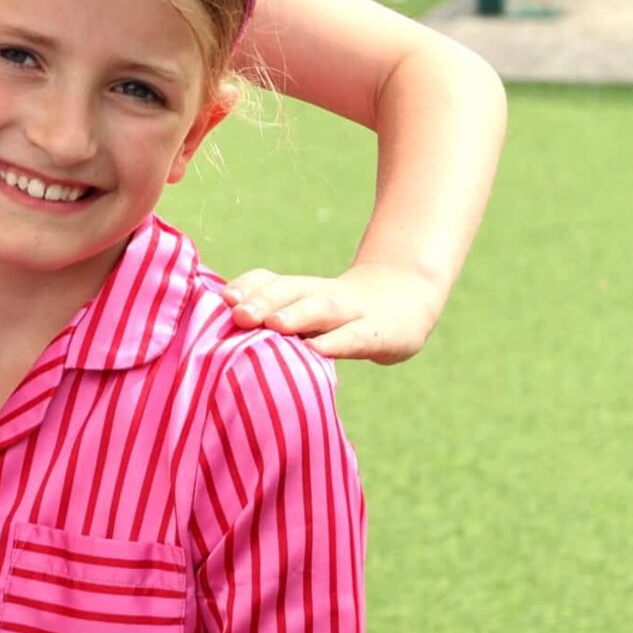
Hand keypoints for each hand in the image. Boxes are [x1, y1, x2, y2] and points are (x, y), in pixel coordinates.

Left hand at [221, 261, 445, 363]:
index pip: (272, 281)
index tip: (224, 298)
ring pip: (323, 308)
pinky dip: (336, 342)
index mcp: (303, 291)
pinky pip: (355, 336)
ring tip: (273, 325)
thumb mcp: (311, 311)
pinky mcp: (381, 333)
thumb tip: (228, 333)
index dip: (250, 286)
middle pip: (292, 290)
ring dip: (297, 315)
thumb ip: (277, 319)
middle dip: (264, 300)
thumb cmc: (342, 317)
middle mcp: (324, 296)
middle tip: (239, 314)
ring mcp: (354, 313)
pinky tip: (316, 351)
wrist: (408, 301)